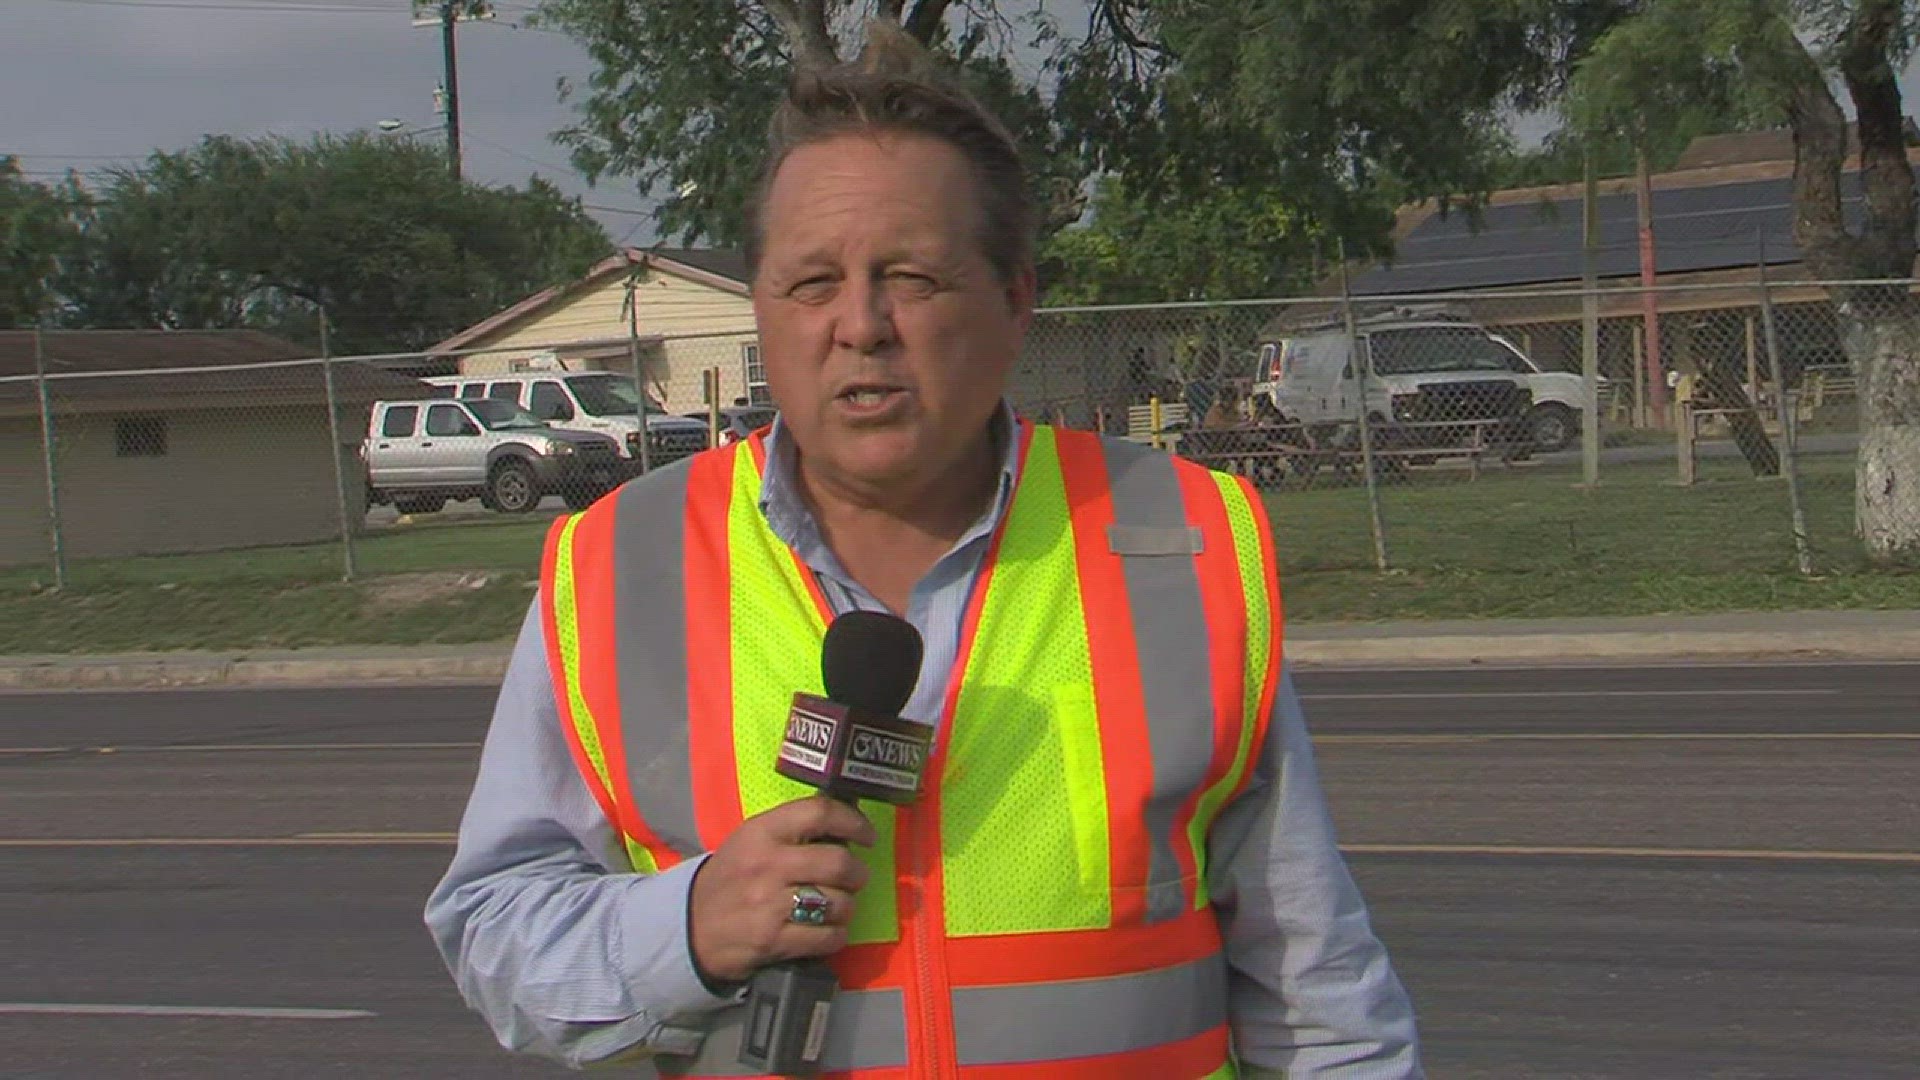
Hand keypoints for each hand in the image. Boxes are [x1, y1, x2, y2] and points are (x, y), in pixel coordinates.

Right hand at [687, 796, 876, 983]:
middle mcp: (767, 864)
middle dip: (857, 873)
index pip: (819, 813)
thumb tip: (844, 829)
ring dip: (847, 907)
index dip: (853, 822)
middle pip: (838, 862)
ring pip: (839, 902)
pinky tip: (827, 931)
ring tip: (836, 907)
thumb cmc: (730, 879)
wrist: (690, 927)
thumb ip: (791, 832)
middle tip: (855, 878)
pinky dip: (837, 935)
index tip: (867, 836)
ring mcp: (770, 905)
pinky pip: (829, 937)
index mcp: (762, 832)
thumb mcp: (750, 841)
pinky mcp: (774, 941)